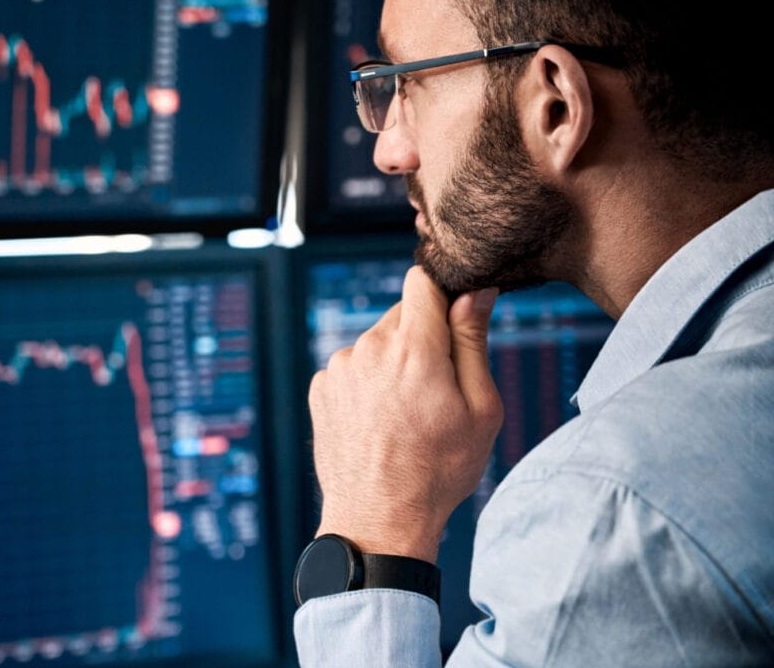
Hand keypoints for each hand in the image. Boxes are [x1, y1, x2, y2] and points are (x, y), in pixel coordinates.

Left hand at [308, 266, 502, 563]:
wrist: (378, 519)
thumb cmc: (438, 470)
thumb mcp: (480, 408)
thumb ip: (473, 341)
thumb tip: (475, 291)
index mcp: (415, 348)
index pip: (423, 282)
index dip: (442, 292)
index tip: (453, 316)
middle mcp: (369, 348)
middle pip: (401, 315)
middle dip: (422, 339)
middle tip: (435, 388)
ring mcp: (339, 367)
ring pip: (376, 343)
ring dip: (392, 362)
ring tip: (404, 413)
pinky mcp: (321, 387)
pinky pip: (352, 367)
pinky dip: (366, 383)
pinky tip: (378, 421)